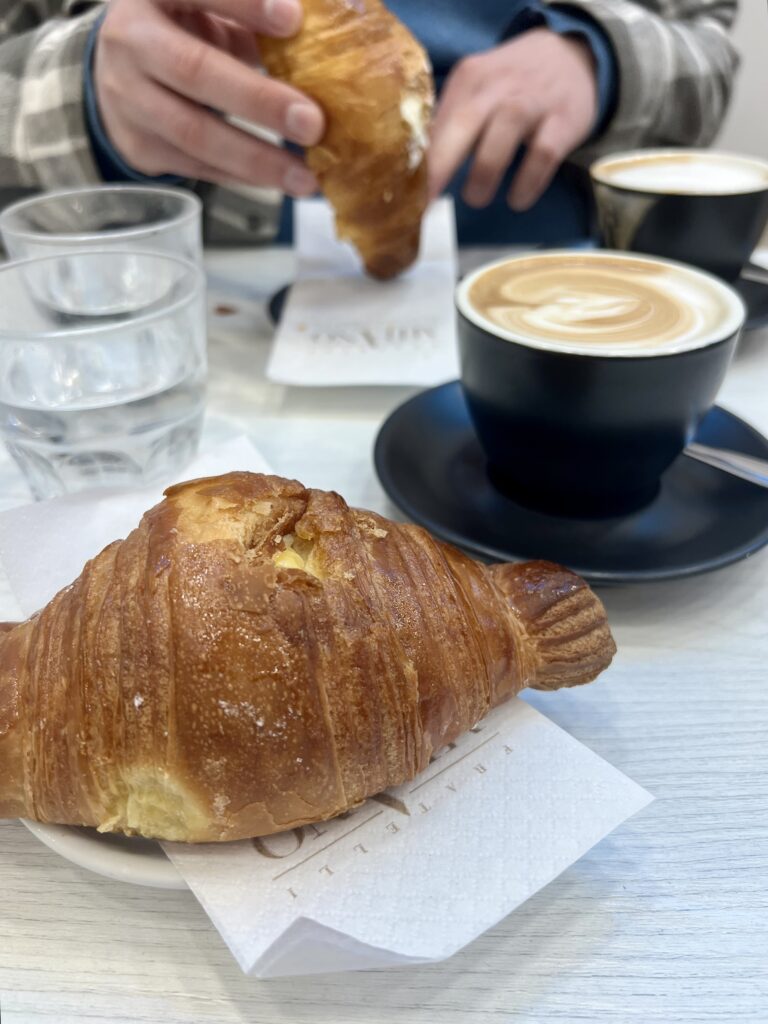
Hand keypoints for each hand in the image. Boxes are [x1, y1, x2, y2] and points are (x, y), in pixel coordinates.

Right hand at [94, 0, 324, 193]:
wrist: (118, 73)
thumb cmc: (182, 30)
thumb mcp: (207, 7)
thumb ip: (250, 18)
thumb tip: (318, 38)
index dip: (244, 4)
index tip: (295, 19)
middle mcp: (130, 42)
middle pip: (195, 72)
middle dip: (258, 101)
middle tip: (313, 124)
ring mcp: (128, 99)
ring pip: (194, 134)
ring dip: (257, 159)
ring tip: (306, 176)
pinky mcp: (139, 145)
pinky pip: (197, 166)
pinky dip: (244, 176)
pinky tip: (281, 181)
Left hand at [428, 29, 597, 211]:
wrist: (573, 55)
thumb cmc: (513, 86)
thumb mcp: (478, 91)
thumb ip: (451, 124)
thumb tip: (419, 171)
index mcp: (469, 79)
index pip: (436, 122)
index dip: (420, 162)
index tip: (406, 196)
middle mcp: (498, 86)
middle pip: (463, 123)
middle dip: (442, 166)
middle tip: (430, 201)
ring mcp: (532, 102)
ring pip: (502, 135)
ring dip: (484, 174)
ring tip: (476, 198)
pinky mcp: (563, 121)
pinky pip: (542, 155)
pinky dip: (527, 183)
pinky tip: (518, 199)